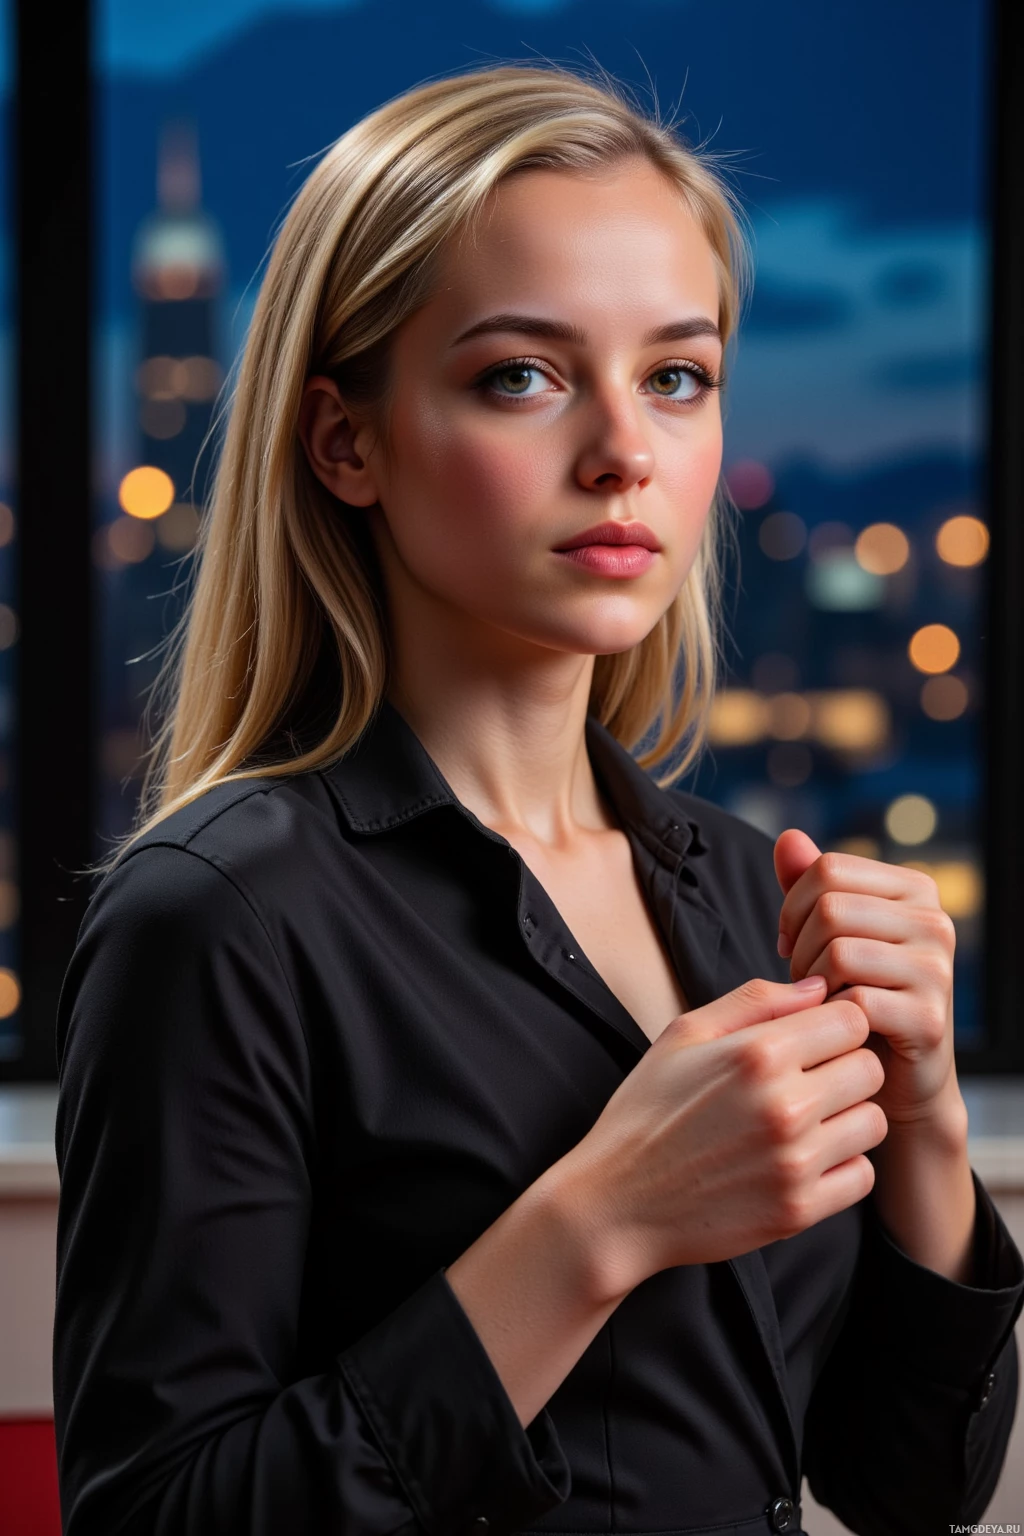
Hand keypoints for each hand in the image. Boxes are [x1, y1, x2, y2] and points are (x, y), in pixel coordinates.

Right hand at [565, 975, 885, 1292]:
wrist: (618, 1202)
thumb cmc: (648, 1110)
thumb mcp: (685, 1035)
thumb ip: (755, 1000)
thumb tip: (818, 988)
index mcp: (757, 1053)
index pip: (851, 1019)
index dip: (836, 1024)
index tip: (815, 1038)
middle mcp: (784, 1106)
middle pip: (871, 1068)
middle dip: (847, 1067)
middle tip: (812, 1079)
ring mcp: (795, 1162)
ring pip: (873, 1122)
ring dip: (848, 1117)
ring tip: (809, 1120)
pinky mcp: (799, 1210)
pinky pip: (862, 1176)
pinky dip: (841, 1167)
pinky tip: (805, 1159)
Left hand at [774, 828, 962, 1131]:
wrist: (891, 1077)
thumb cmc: (855, 995)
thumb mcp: (828, 933)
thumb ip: (809, 885)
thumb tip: (789, 837)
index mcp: (915, 889)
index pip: (828, 867)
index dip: (793, 906)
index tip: (791, 943)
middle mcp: (935, 921)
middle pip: (830, 906)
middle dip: (800, 947)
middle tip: (804, 981)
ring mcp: (937, 969)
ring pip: (838, 950)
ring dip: (812, 983)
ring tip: (820, 1001)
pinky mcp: (929, 1018)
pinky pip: (853, 999)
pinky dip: (830, 1015)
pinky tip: (836, 1025)